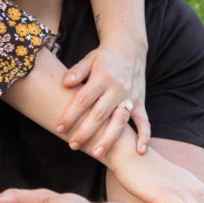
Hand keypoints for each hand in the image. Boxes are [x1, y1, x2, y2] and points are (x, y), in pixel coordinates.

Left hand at [59, 40, 149, 156]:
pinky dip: (144, 136)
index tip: (59, 128)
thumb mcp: (89, 59)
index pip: (83, 99)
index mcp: (102, 78)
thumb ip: (77, 71)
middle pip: (100, 115)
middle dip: (85, 132)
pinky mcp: (140, 103)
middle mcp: (117, 89)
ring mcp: (130, 97)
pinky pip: (144, 121)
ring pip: (120, 121)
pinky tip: (139, 151)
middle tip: (73, 145)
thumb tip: (66, 83)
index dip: (70, 114)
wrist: (130, 49)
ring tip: (97, 153)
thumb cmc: (104, 57)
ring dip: (109, 139)